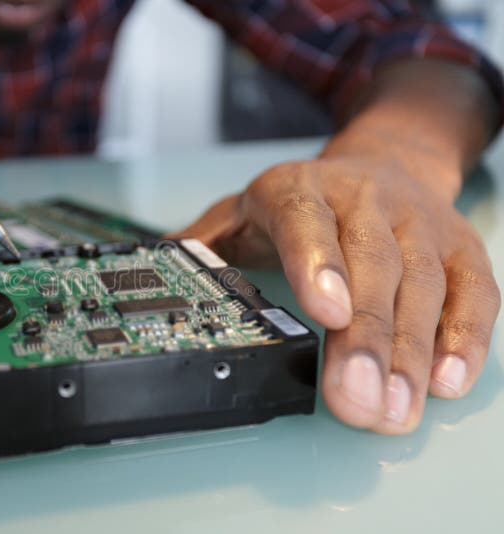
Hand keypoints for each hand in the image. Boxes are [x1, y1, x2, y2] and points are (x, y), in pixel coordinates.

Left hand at [175, 154, 499, 433]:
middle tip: (356, 400)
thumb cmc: (302, 203)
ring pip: (422, 286)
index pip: (305, 218)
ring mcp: (417, 222)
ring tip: (393, 410)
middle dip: (365, 338)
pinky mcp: (460, 247)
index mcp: (298, 189)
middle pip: (372, 265)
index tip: (326, 314)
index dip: (318, 263)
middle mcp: (364, 200)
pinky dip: (464, 339)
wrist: (382, 164)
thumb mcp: (242, 211)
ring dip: (410, 353)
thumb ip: (202, 244)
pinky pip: (474, 293)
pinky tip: (446, 383)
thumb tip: (149, 276)